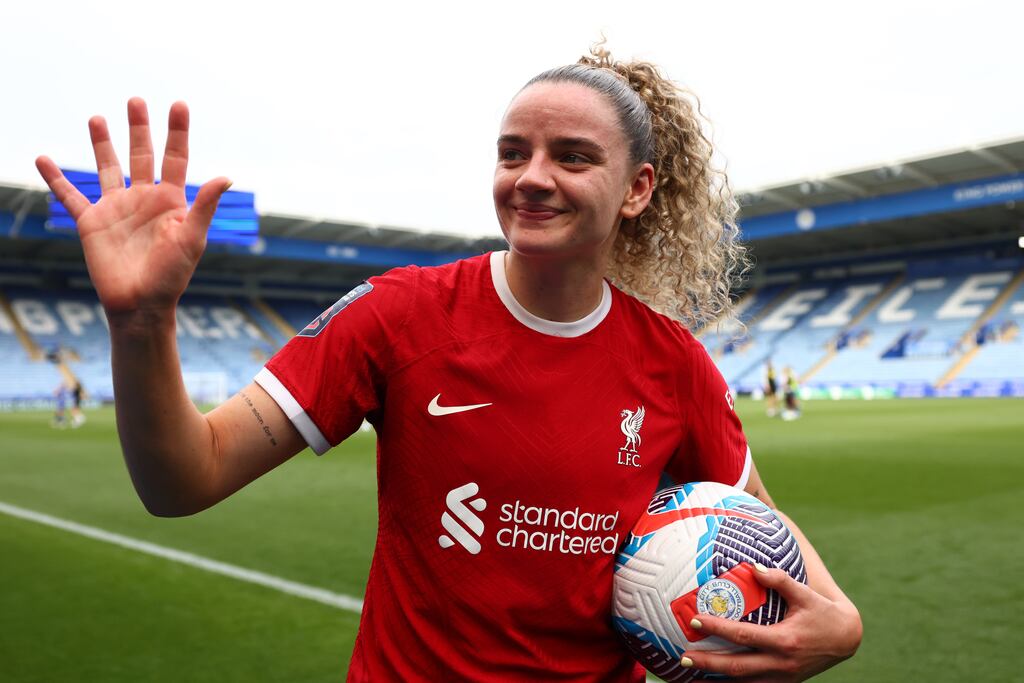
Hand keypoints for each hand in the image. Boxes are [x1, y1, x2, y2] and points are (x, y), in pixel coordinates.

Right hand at [36, 98, 231, 324]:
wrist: (141, 304)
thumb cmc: (172, 275)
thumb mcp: (192, 238)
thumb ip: (204, 206)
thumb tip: (225, 177)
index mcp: (170, 200)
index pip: (175, 157)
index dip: (177, 131)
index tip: (179, 104)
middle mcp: (143, 198)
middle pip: (141, 154)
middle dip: (139, 128)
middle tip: (136, 101)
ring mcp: (116, 208)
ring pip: (107, 167)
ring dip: (102, 144)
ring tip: (97, 118)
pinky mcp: (92, 222)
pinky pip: (70, 195)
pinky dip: (55, 178)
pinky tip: (43, 159)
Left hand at [683, 564, 861, 680]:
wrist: (846, 639)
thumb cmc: (822, 612)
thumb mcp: (804, 593)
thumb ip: (779, 579)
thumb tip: (753, 565)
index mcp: (785, 640)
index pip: (743, 635)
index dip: (717, 628)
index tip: (695, 621)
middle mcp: (782, 663)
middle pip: (737, 667)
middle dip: (708, 663)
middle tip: (683, 656)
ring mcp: (783, 678)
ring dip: (716, 680)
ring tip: (689, 674)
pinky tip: (712, 682)